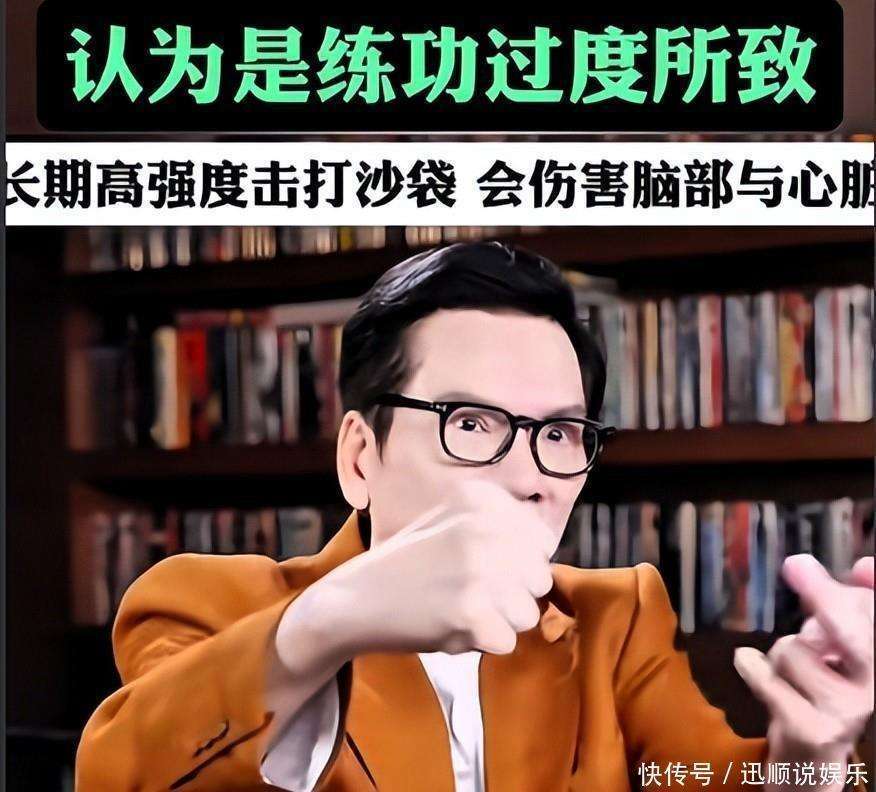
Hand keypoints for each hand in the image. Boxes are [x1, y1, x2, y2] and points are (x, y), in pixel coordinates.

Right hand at [274, 481, 555, 674]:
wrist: (355, 599)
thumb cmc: (408, 565)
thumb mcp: (451, 521)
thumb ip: (501, 528)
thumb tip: (547, 550)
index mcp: (482, 500)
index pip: (542, 541)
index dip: (518, 564)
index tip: (483, 569)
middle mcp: (485, 527)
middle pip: (539, 579)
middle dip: (512, 595)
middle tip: (468, 594)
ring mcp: (478, 569)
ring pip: (528, 614)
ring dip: (497, 621)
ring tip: (457, 609)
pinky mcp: (470, 612)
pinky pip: (506, 642)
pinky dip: (479, 644)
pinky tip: (447, 626)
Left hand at [734, 555, 873, 783]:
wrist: (810, 762)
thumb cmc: (821, 693)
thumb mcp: (837, 649)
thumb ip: (845, 610)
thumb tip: (866, 566)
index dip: (871, 592)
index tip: (863, 566)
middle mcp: (874, 688)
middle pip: (852, 631)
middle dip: (825, 599)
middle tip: (797, 566)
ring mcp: (847, 711)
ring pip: (793, 649)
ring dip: (778, 653)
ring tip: (788, 672)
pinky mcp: (813, 729)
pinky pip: (766, 677)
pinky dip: (752, 668)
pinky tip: (755, 672)